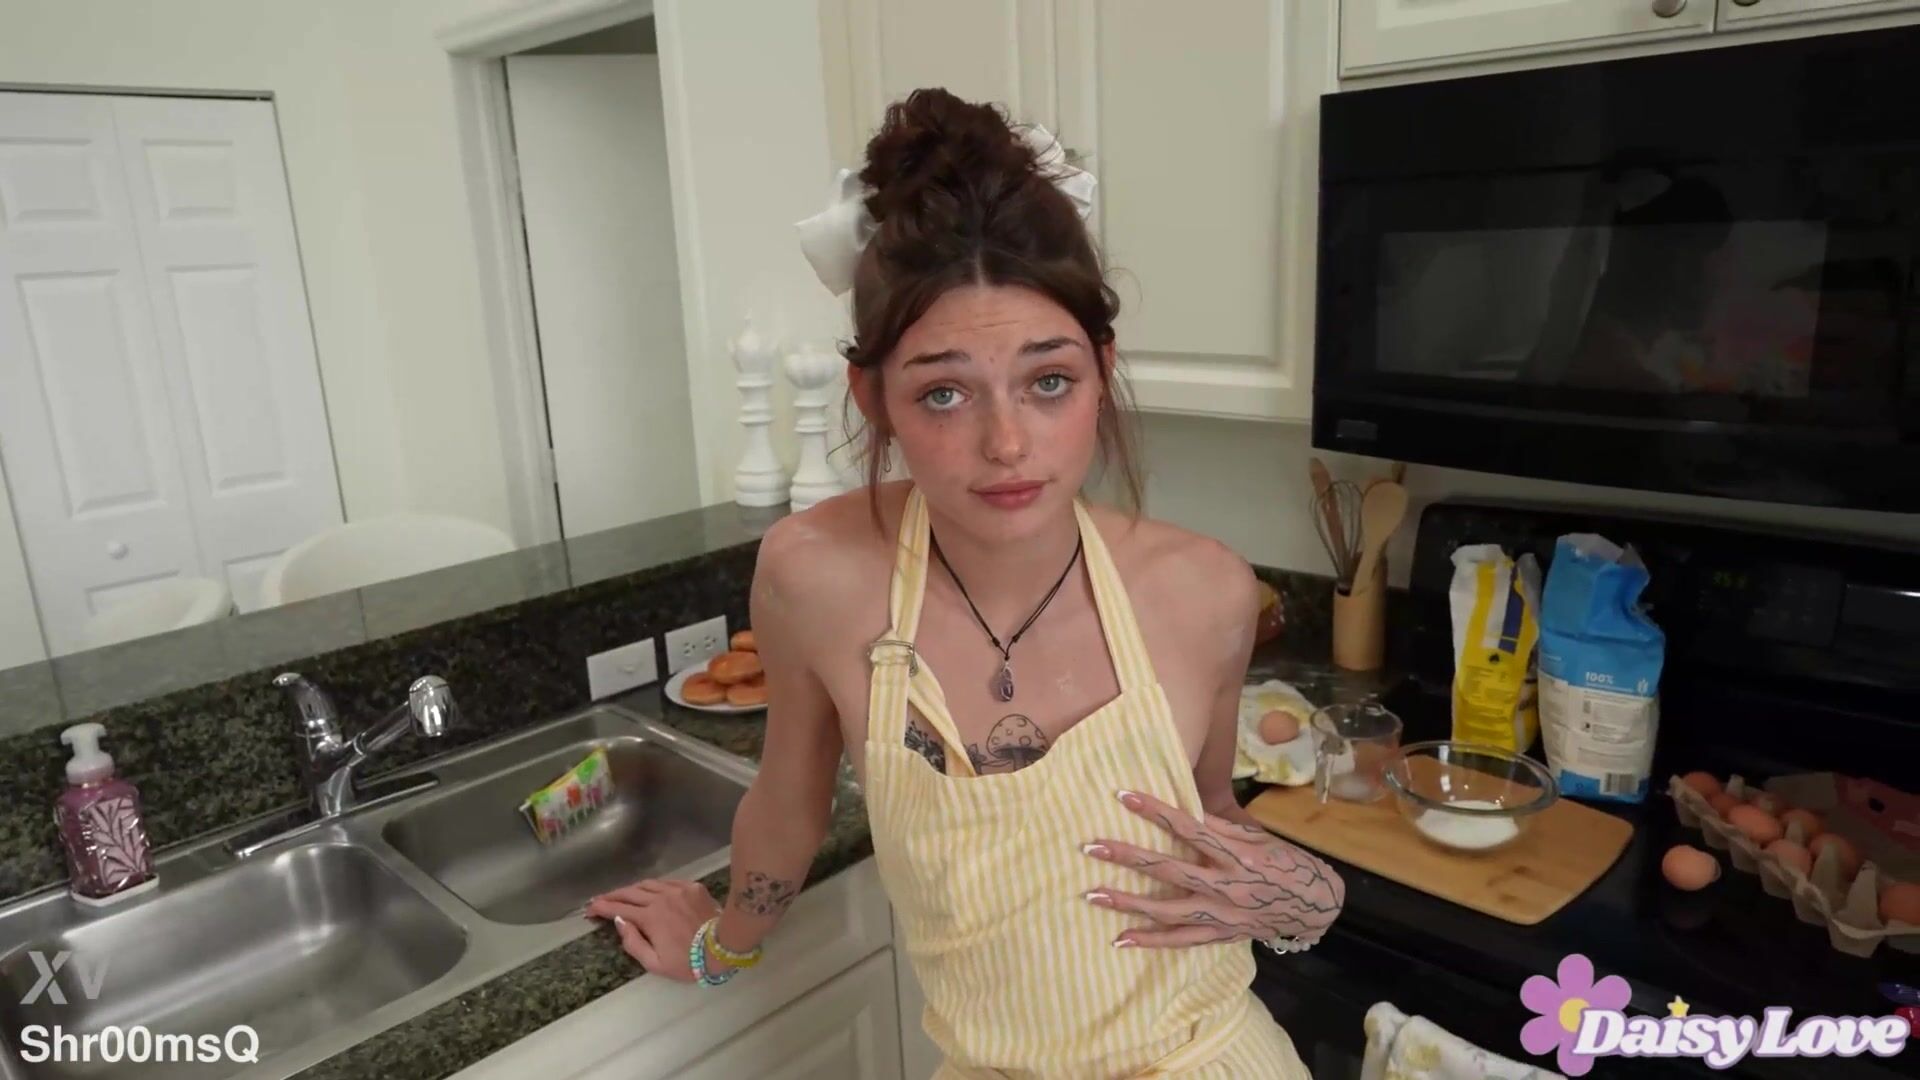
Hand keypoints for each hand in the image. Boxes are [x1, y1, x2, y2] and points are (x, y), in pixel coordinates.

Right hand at [584, 880, 719, 980]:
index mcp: (649, 917)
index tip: (589, 909)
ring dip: (632, 889)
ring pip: (648, 884)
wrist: (723, 947)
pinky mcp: (692, 887)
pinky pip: (667, 882)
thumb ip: (633, 942)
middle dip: (612, 895)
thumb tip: (619, 922)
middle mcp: (660, 898)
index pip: (618, 909)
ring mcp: (677, 890)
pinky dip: (654, 886)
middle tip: (600, 899)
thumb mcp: (654, 963)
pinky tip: (651, 891)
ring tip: (623, 894)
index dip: (601, 908)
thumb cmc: (688, 962)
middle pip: (630, 892)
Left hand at [1083, 790, 1344, 948]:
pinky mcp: (1220, 935)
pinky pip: (1181, 941)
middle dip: (1128, 858)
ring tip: (1093, 895)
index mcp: (1238, 854)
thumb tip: (1184, 805)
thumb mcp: (1259, 838)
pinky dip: (1151, 940)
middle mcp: (1227, 886)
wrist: (1315, 907)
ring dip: (1129, 903)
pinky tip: (1122, 938)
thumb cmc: (1285, 863)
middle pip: (1170, 869)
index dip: (1156, 811)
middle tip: (1091, 847)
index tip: (1123, 796)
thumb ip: (1221, 827)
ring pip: (1168, 910)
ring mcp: (1222, 914)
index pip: (1190, 827)